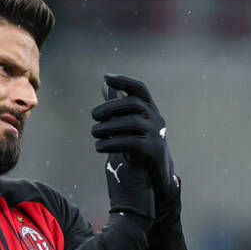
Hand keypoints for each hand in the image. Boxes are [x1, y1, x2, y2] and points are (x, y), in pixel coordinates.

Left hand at [91, 74, 179, 208]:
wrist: (156, 171)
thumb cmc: (139, 142)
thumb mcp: (129, 123)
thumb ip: (118, 105)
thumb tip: (105, 84)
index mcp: (150, 108)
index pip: (139, 89)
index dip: (124, 81)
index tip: (106, 77)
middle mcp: (156, 118)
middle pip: (133, 103)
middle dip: (111, 107)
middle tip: (93, 115)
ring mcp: (157, 133)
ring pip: (131, 122)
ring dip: (108, 126)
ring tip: (94, 132)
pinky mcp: (153, 150)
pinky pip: (131, 142)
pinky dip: (112, 143)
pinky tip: (98, 146)